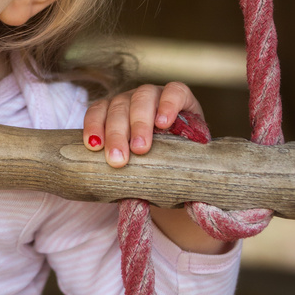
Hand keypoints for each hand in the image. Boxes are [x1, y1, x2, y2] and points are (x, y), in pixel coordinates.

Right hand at [83, 82, 229, 252]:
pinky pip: (95, 112)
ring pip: (117, 106)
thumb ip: (193, 175)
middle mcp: (151, 97)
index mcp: (178, 102)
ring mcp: (126, 101)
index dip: (170, 103)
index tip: (165, 124)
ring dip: (115, 132)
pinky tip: (92, 145)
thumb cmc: (176, 163)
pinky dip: (92, 127)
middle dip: (139, 125)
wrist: (155, 164)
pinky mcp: (105, 110)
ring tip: (115, 159)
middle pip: (143, 99)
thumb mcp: (188, 164)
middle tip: (139, 151)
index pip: (175, 92)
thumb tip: (201, 203)